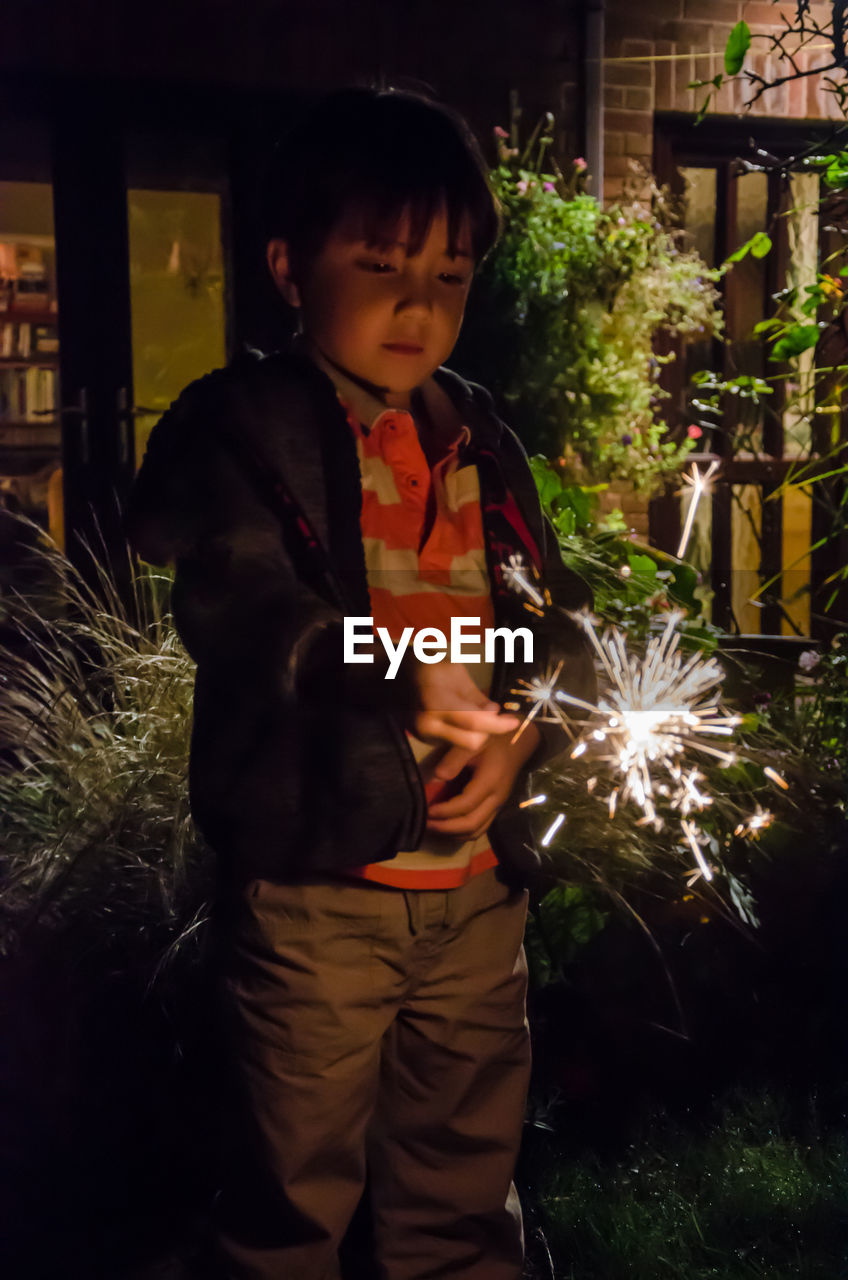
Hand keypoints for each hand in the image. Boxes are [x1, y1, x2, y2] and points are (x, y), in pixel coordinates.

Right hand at [410, 660, 519, 753]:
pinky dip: (464, 734)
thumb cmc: (427, 668)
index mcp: (437, 702)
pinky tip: (462, 720)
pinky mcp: (425, 741)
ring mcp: (425, 735)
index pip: (475, 722)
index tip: (514, 721)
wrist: (393, 678)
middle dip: (488, 732)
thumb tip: (494, 712)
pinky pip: (454, 743)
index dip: (499, 725)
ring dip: (477, 734)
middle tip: (494, 716)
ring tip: (477, 714)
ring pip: (464, 746)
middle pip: (473, 742)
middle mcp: (430, 724)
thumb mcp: (454, 672)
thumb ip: (475, 696)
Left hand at [425, 722, 541, 838]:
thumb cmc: (493, 741)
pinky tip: (448, 826)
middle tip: (425, 824)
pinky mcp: (496, 808)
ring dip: (454, 833)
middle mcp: (496, 799)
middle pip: (472, 824)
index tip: (426, 810)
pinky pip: (480, 827)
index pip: (465, 805)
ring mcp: (498, 806)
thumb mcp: (474, 742)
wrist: (517, 744)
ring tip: (434, 827)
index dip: (445, 812)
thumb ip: (454, 759)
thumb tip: (436, 777)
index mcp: (490, 782)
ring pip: (477, 831)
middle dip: (447, 828)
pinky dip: (463, 832)